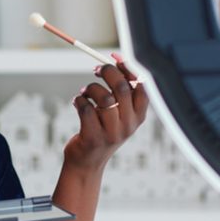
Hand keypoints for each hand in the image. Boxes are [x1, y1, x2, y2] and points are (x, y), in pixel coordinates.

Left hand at [65, 56, 148, 170]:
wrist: (87, 163)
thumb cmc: (102, 130)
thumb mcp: (119, 114)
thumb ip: (121, 91)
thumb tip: (116, 59)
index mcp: (138, 117)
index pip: (142, 87)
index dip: (129, 68)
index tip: (115, 58)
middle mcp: (129, 125)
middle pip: (122, 87)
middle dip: (107, 72)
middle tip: (96, 70)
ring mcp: (112, 133)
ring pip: (103, 97)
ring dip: (90, 88)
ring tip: (84, 92)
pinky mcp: (93, 137)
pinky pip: (85, 109)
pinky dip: (78, 100)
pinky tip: (77, 103)